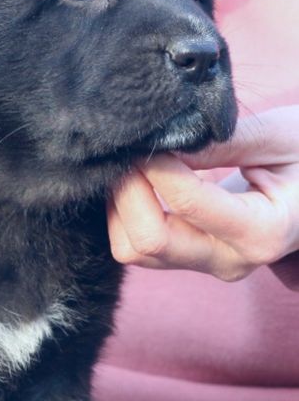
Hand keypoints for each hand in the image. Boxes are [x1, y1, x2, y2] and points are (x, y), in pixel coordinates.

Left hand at [108, 106, 298, 280]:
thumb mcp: (280, 136)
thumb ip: (222, 142)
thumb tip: (162, 145)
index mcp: (263, 231)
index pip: (187, 203)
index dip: (155, 166)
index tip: (146, 135)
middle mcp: (231, 259)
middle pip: (149, 241)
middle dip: (128, 192)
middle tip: (129, 151)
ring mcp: (207, 264)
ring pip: (133, 250)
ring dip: (121, 206)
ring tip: (132, 164)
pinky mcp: (189, 260)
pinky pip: (136, 246)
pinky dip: (124, 215)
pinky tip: (137, 181)